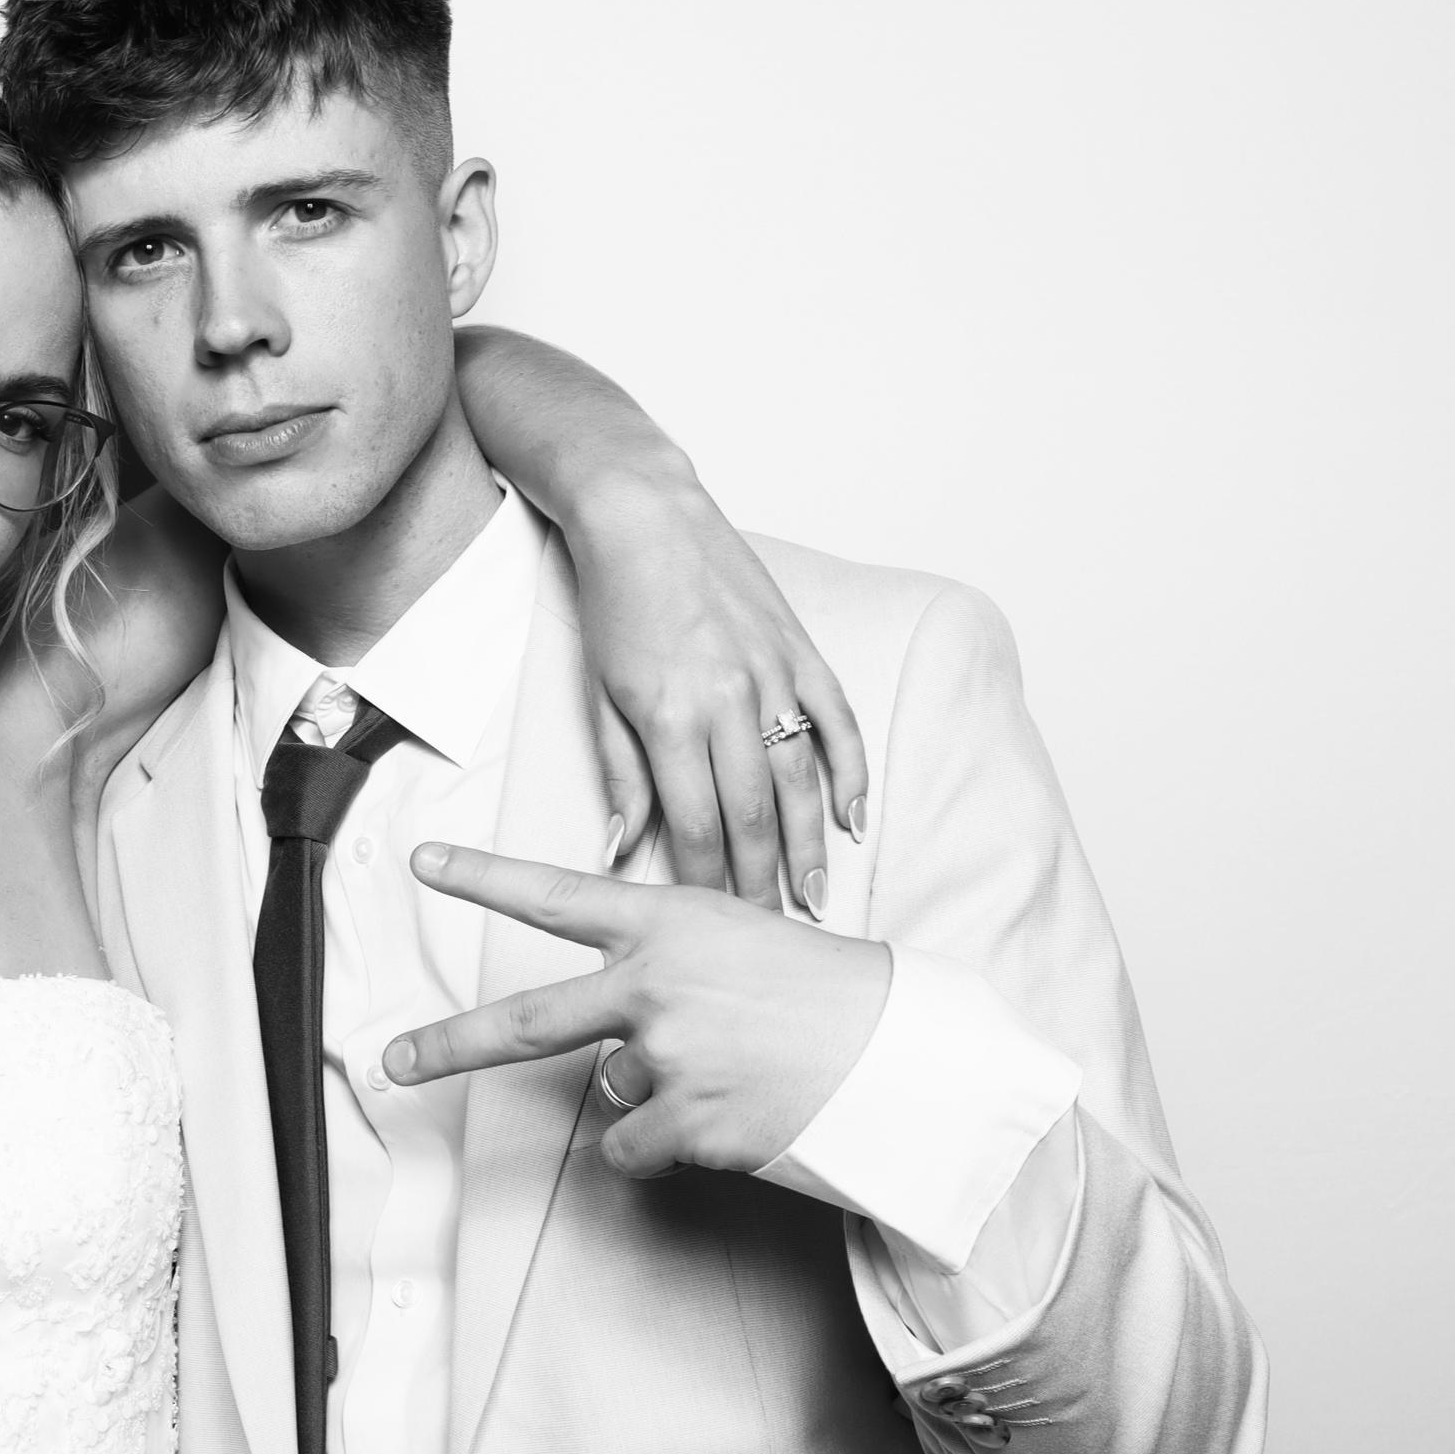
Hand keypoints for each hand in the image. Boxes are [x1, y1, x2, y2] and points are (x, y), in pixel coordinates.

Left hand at [384, 843, 891, 1177]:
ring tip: (730, 1072)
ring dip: (653, 1088)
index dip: (483, 877)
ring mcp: (668, 1057)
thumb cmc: (825, 991)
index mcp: (667, 923)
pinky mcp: (689, 1123)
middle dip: (447, 1046)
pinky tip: (726, 1117)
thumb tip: (607, 1044)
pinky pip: (635, 1147)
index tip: (424, 861)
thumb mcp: (740, 938)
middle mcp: (653, 986)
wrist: (900, 1055)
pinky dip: (665, 1144)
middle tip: (391, 1061)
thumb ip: (661, 967)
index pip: (555, 895)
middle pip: (525, 1022)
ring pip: (611, 1088)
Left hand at [572, 489, 867, 916]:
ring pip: (801, 780)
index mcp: (671, 717)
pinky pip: (837, 722)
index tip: (713, 930)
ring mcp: (773, 673)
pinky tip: (857, 821)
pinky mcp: (800, 649)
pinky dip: (851, 774)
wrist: (645, 516)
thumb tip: (620, 852)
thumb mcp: (598, 696)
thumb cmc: (613, 605)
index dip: (709, 886)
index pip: (698, 825)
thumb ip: (619, 776)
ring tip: (816, 899)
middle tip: (773, 938)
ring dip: (810, 846)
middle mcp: (730, 699)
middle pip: (756, 815)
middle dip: (764, 883)